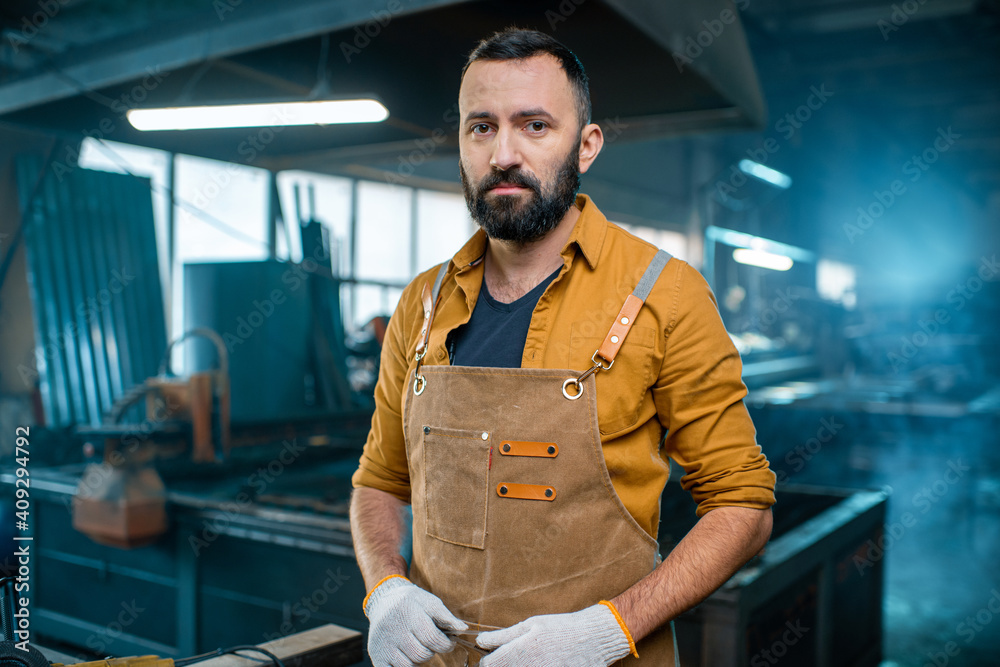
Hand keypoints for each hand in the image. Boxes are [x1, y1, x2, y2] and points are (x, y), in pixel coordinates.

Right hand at [365, 576, 467, 665]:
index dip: (446, 644)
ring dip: (417, 660)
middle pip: (422, 654)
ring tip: (416, 646)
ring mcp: (383, 643)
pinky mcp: (376, 654)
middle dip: (431, 651)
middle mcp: (393, 629)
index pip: (432, 638)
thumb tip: (463, 629)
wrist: (384, 600)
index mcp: (409, 613)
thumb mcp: (430, 602)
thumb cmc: (412, 603)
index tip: (448, 643)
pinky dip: (403, 666)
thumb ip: (446, 617)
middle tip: (429, 642)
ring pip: (408, 665)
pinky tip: (406, 656)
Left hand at [477, 603, 632, 666]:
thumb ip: (504, 635)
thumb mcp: (532, 624)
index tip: (494, 658)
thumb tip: (481, 641)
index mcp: (522, 651)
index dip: (488, 661)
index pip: (490, 665)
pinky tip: (541, 665)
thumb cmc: (562, 628)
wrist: (594, 639)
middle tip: (513, 659)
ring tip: (529, 661)